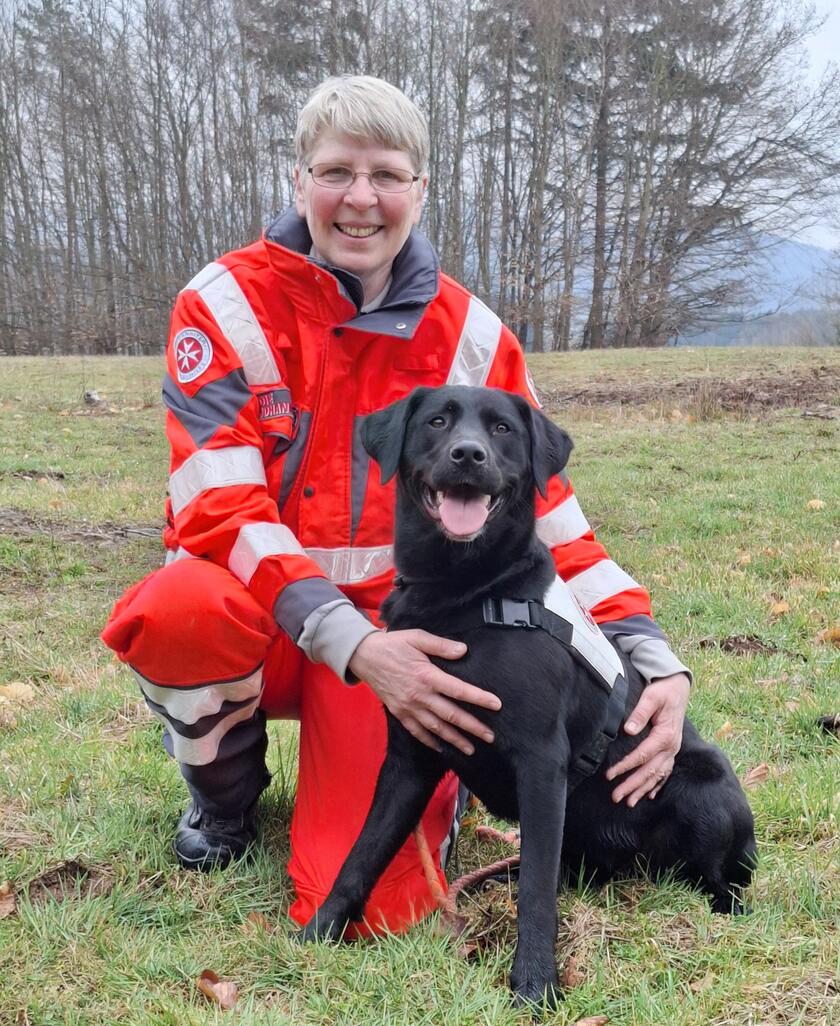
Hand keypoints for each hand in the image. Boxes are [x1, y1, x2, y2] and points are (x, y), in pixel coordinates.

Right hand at [348, 629, 501, 755]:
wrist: (364, 656)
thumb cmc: (393, 644)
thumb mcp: (417, 637)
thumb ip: (441, 645)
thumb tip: (463, 650)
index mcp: (426, 675)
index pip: (459, 690)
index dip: (479, 698)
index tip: (496, 705)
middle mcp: (419, 695)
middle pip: (451, 715)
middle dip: (472, 727)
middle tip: (490, 736)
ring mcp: (408, 707)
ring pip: (436, 728)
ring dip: (455, 739)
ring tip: (471, 748)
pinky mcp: (399, 713)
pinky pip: (416, 731)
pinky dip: (430, 741)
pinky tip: (442, 748)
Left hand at [605, 672, 689, 805]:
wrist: (678, 687)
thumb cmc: (663, 691)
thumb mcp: (651, 697)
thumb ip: (640, 713)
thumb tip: (628, 730)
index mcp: (665, 735)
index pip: (642, 756)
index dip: (625, 767)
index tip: (610, 776)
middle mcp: (671, 747)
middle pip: (649, 771)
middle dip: (632, 785)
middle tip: (616, 797)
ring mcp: (673, 750)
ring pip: (657, 775)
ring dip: (643, 789)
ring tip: (629, 802)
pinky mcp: (671, 749)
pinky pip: (665, 771)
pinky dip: (657, 784)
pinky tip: (649, 795)